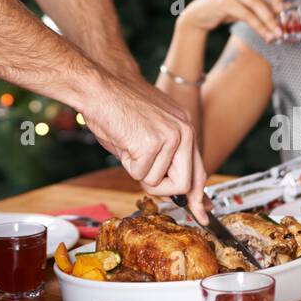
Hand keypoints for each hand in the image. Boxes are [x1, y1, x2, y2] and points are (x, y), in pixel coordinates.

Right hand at [82, 75, 208, 223]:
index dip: (198, 197)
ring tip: (129, 142)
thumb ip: (167, 156)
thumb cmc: (118, 107)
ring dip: (137, 170)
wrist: (99, 86)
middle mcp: (184, 131)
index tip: (201, 214)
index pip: (199, 171)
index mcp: (185, 127)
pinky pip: (140, 175)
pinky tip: (123, 139)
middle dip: (161, 188)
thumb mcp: (151, 130)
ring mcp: (170, 137)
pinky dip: (127, 164)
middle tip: (141, 168)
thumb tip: (176, 189)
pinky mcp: (152, 144)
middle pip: (184, 185)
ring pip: (157, 183)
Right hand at [179, 0, 300, 40]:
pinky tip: (266, 35)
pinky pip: (247, 15)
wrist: (198, 15)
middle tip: (283, 10)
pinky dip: (259, 27)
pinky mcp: (224, 1)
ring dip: (269, 19)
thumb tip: (281, 11)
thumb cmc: (225, 7)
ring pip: (255, 2)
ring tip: (278, 32)